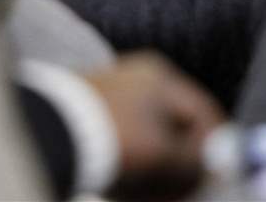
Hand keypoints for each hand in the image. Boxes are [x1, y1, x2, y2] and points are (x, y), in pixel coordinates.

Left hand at [85, 52, 224, 201]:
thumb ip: (196, 164)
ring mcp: (108, 94)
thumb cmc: (116, 141)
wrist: (47, 135)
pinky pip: (120, 143)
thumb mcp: (166, 157)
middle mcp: (135, 78)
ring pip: (146, 139)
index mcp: (161, 76)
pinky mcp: (85, 114)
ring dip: (156, 171)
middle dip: (182, 166)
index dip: (216, 150)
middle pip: (173, 127)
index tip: (218, 180)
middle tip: (182, 195)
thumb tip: (219, 170)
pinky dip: (130, 167)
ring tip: (154, 197)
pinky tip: (126, 189)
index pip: (203, 112)